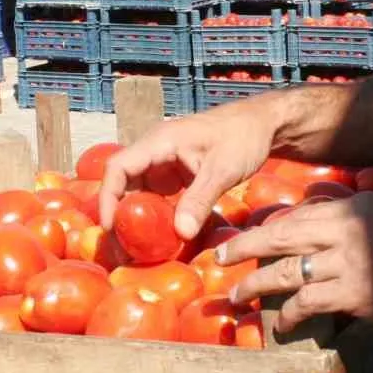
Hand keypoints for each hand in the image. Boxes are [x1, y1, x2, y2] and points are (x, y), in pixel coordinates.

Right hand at [99, 98, 279, 236]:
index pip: (118, 167)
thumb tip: (182, 233)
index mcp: (159, 142)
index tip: (110, 226)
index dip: (108, 197)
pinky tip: (157, 236)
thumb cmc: (243, 137)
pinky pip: (157, 194)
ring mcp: (165, 162)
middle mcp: (156, 151)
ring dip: (135, 216)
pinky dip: (154, 214)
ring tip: (134, 248)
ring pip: (139, 190)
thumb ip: (200, 199)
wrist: (264, 124)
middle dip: (118, 214)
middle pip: (124, 182)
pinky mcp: (177, 172)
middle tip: (120, 248)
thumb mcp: (222, 170)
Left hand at [218, 193, 372, 334]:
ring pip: (287, 271)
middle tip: (220, 257)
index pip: (297, 215)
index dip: (266, 229)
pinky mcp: (358, 294)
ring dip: (256, 286)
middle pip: (280, 235)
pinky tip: (280, 324)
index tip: (246, 239)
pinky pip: (308, 303)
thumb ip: (357, 221)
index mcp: (354, 207)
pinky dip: (288, 314)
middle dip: (245, 247)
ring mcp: (350, 261)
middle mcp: (346, 229)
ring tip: (238, 297)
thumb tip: (324, 232)